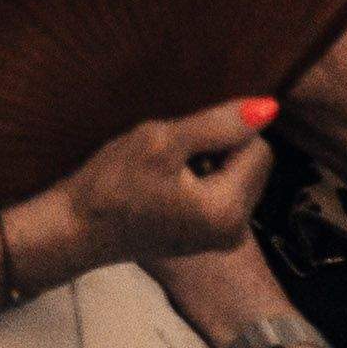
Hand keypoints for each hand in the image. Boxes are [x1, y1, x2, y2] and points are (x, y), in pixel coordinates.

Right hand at [26, 98, 280, 277]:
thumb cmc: (111, 184)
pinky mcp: (208, 239)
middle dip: (218, 150)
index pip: (257, 146)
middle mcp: (236, 231)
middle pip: (252, 164)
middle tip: (170, 157)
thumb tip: (269, 108)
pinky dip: (200, 181)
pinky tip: (165, 186)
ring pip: (237, 176)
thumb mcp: (161, 140)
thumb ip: (218, 124)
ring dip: (208, 163)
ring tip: (164, 172)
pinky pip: (221, 194)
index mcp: (229, 210)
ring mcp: (223, 239)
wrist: (76, 230)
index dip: (220, 132)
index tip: (179, 142)